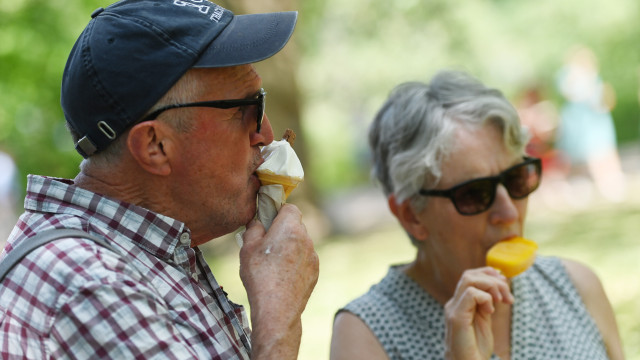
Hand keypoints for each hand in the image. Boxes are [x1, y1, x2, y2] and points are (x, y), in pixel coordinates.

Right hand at [240, 204, 318, 358]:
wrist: (277, 309)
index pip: (290, 208)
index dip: (278, 212)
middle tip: (267, 243)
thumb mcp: (247, 248)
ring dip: (290, 247)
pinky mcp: (315, 271)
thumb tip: (258, 221)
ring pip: (301, 243)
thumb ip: (253, 228)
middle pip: (296, 225)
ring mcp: (313, 256)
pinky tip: (282, 275)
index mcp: (290, 228)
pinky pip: (305, 259)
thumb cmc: (260, 276)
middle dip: (283, 230)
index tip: (268, 221)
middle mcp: (306, 239)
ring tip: (273, 263)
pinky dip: (296, 262)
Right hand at [444, 267, 513, 359]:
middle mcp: (454, 303)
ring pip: (469, 279)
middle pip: (470, 274)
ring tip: (501, 301)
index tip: (506, 286)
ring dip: (491, 286)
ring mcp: (453, 309)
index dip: (490, 275)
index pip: (471, 276)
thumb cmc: (476, 350)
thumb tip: (498, 287)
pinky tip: (490, 311)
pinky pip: (470, 294)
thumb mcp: (484, 321)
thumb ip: (486, 304)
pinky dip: (485, 297)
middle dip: (493, 278)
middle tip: (507, 296)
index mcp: (460, 303)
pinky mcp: (456, 317)